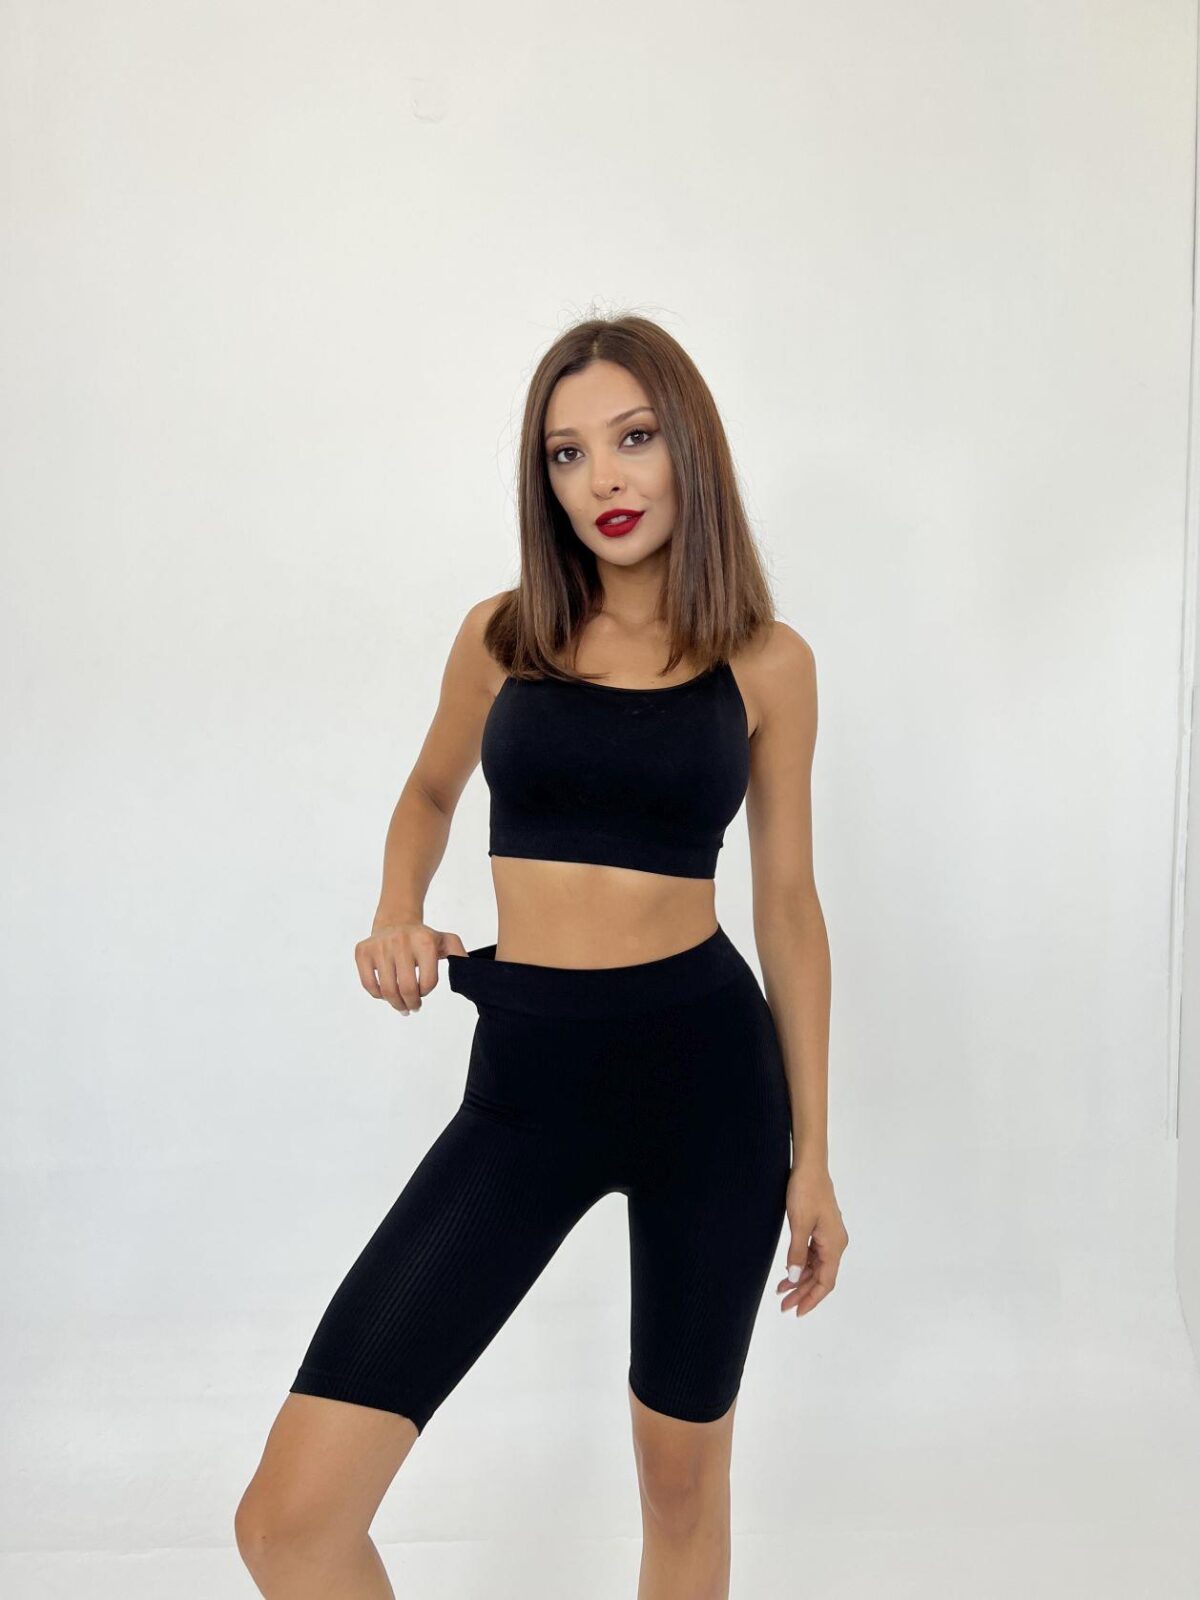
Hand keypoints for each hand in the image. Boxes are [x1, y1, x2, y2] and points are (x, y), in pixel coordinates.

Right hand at [354, 922, 467, 1014]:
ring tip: (401, 1005)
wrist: (396, 921)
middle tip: (413, 1006)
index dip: (426, 992)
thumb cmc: (423, 938)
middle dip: (411, 1003)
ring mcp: (380, 946)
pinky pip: (368, 985)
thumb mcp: (446, 942)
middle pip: (406, 989)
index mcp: (424, 942)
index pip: (427, 982)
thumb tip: (469, 970)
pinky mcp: (363, 951)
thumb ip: (460, 956)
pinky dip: (378, 995)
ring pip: (387, 990)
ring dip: (395, 1003)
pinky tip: (385, 993)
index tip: (424, 991)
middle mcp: (401, 941)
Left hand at [776, 1160, 848, 1316]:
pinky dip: (801, 1264)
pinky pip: (813, 1254)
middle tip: (784, 1305)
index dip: (812, 1299)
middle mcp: (836, 1243)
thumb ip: (796, 1253)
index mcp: (834, 1245)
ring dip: (800, 1279)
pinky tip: (788, 1271)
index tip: (797, 1311)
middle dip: (803, 1292)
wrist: (810, 1166)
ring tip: (781, 1291)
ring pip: (816, 1266)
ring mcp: (829, 1236)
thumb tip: (793, 1277)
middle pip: (821, 1277)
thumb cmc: (806, 1191)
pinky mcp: (821, 1229)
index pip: (825, 1282)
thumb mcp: (799, 1224)